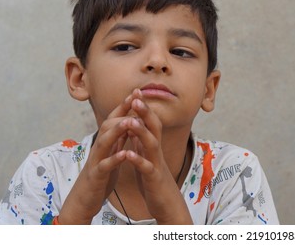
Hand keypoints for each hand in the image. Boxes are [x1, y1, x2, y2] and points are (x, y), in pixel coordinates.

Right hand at [58, 90, 140, 223]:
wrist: (84, 199)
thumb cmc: (100, 174)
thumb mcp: (111, 153)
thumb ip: (118, 138)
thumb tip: (129, 120)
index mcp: (106, 142)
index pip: (115, 119)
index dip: (125, 105)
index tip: (137, 91)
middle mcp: (99, 148)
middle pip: (108, 124)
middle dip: (122, 112)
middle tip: (135, 100)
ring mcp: (96, 161)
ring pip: (104, 141)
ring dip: (117, 130)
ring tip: (131, 121)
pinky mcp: (96, 176)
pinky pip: (104, 166)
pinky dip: (114, 159)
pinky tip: (125, 154)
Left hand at [122, 93, 192, 223]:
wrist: (166, 203)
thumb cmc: (155, 179)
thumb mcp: (148, 156)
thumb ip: (143, 141)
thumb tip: (137, 124)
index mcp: (153, 145)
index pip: (150, 122)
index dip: (143, 107)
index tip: (135, 91)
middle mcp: (157, 151)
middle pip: (154, 127)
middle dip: (145, 111)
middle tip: (136, 96)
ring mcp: (156, 164)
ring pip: (151, 144)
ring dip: (141, 131)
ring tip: (131, 120)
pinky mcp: (153, 179)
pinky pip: (146, 167)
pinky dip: (137, 160)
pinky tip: (128, 154)